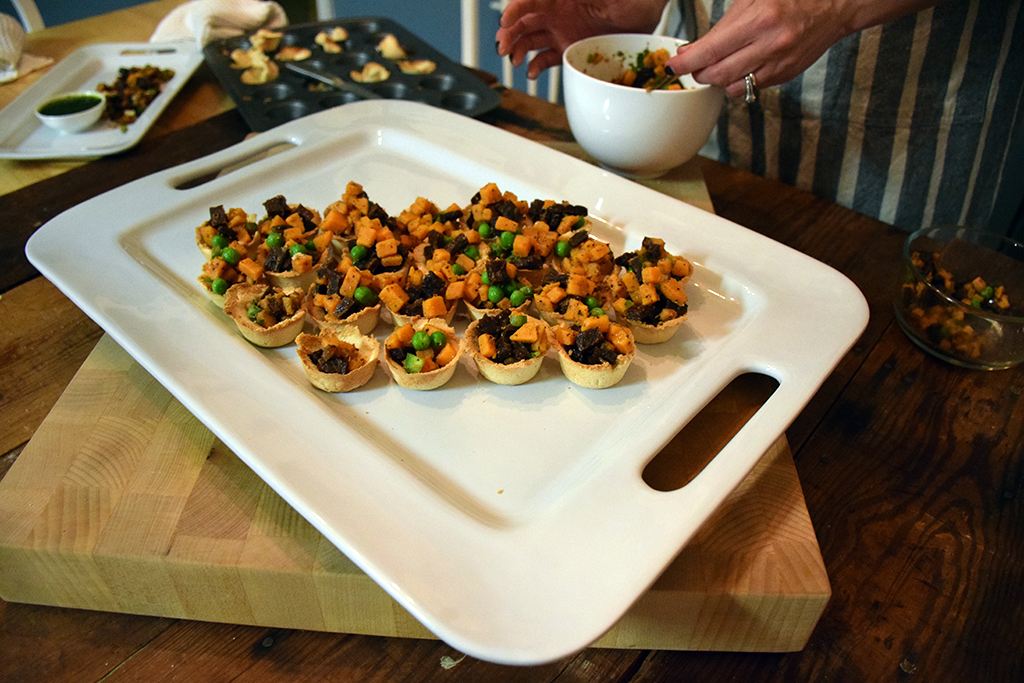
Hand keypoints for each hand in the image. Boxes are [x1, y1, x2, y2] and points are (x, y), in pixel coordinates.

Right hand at [496, 0, 668, 78]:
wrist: (649, 5)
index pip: (527, 1)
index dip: (513, 11)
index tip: (505, 23)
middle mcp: (557, 12)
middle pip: (523, 23)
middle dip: (509, 34)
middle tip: (502, 47)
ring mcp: (564, 31)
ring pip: (532, 42)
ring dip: (518, 51)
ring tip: (514, 60)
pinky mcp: (574, 48)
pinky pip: (550, 59)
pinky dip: (537, 66)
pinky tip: (532, 72)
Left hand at [665, 0, 937, 97]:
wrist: (834, 5)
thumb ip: (723, 25)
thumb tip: (693, 49)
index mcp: (759, 19)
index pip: (710, 51)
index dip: (686, 63)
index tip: (672, 65)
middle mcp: (769, 45)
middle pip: (717, 74)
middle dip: (699, 72)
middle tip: (693, 64)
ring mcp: (779, 63)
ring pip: (732, 86)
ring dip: (716, 79)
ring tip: (714, 66)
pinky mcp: (785, 75)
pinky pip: (750, 87)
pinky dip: (737, 82)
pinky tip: (737, 67)